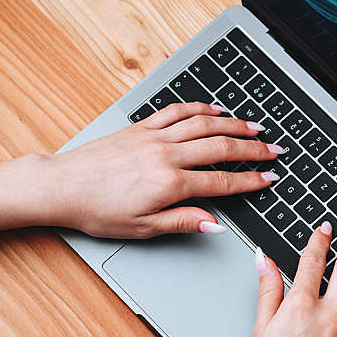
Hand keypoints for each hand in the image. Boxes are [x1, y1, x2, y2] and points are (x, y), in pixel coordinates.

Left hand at [45, 102, 283, 237]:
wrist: (61, 186)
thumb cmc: (97, 210)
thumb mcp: (143, 228)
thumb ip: (183, 222)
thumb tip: (214, 223)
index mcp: (169, 184)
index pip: (221, 181)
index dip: (250, 181)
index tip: (269, 179)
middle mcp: (165, 155)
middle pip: (220, 147)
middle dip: (252, 149)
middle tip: (274, 150)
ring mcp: (153, 137)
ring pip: (203, 124)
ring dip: (233, 124)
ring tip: (254, 128)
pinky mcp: (139, 127)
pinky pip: (176, 112)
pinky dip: (199, 108)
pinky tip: (214, 110)